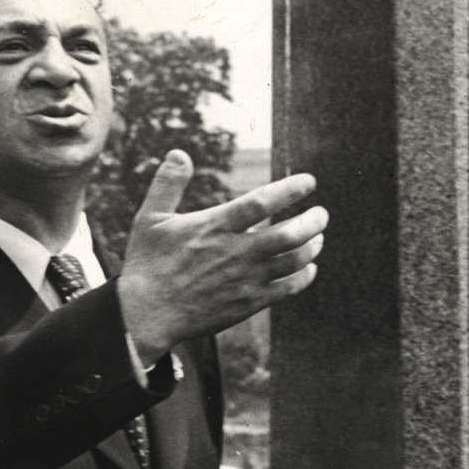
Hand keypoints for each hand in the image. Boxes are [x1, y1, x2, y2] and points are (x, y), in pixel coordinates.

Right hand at [116, 151, 326, 362]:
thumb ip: (168, 184)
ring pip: (294, 261)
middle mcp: (236, 252)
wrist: (146, 315)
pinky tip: (309, 268)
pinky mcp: (249, 303)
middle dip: (313, 221)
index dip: (291, 189)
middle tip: (322, 213)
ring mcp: (245, 280)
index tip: (310, 181)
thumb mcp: (150, 218)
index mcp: (215, 227)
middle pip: (289, 234)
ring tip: (318, 237)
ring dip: (312, 246)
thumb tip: (179, 153)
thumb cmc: (147, 264)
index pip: (263, 202)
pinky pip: (288, 289)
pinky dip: (305, 277)